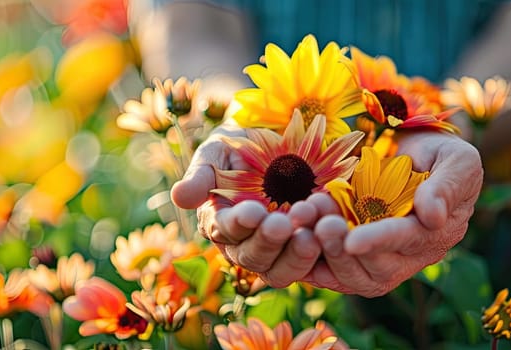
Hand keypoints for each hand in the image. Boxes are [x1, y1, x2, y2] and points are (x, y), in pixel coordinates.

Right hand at [171, 125, 321, 287]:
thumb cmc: (241, 148)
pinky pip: (313, 262)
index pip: (225, 231)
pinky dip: (322, 249)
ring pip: (280, 270)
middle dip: (268, 241)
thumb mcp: (218, 152)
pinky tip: (330, 229)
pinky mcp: (306, 250)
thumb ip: (201, 174)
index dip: (238, 224)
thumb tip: (180, 197)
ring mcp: (277, 252)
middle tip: (284, 223)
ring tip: (310, 232)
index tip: (253, 211)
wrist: (280, 147)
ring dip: (295, 254)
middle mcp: (245, 246)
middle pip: (253, 257)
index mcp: (219, 223)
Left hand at [288, 131, 482, 296]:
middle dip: (343, 249)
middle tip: (319, 223)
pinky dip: (311, 260)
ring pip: (352, 277)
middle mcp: (410, 257)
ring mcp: (381, 260)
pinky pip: (332, 272)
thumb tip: (433, 216)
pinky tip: (295, 236)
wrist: (414, 156)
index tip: (352, 240)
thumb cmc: (440, 154)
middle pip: (376, 271)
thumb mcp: (456, 160)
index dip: (379, 241)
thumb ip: (447, 185)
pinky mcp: (355, 256)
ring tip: (304, 218)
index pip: (407, 242)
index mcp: (437, 233)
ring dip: (323, 252)